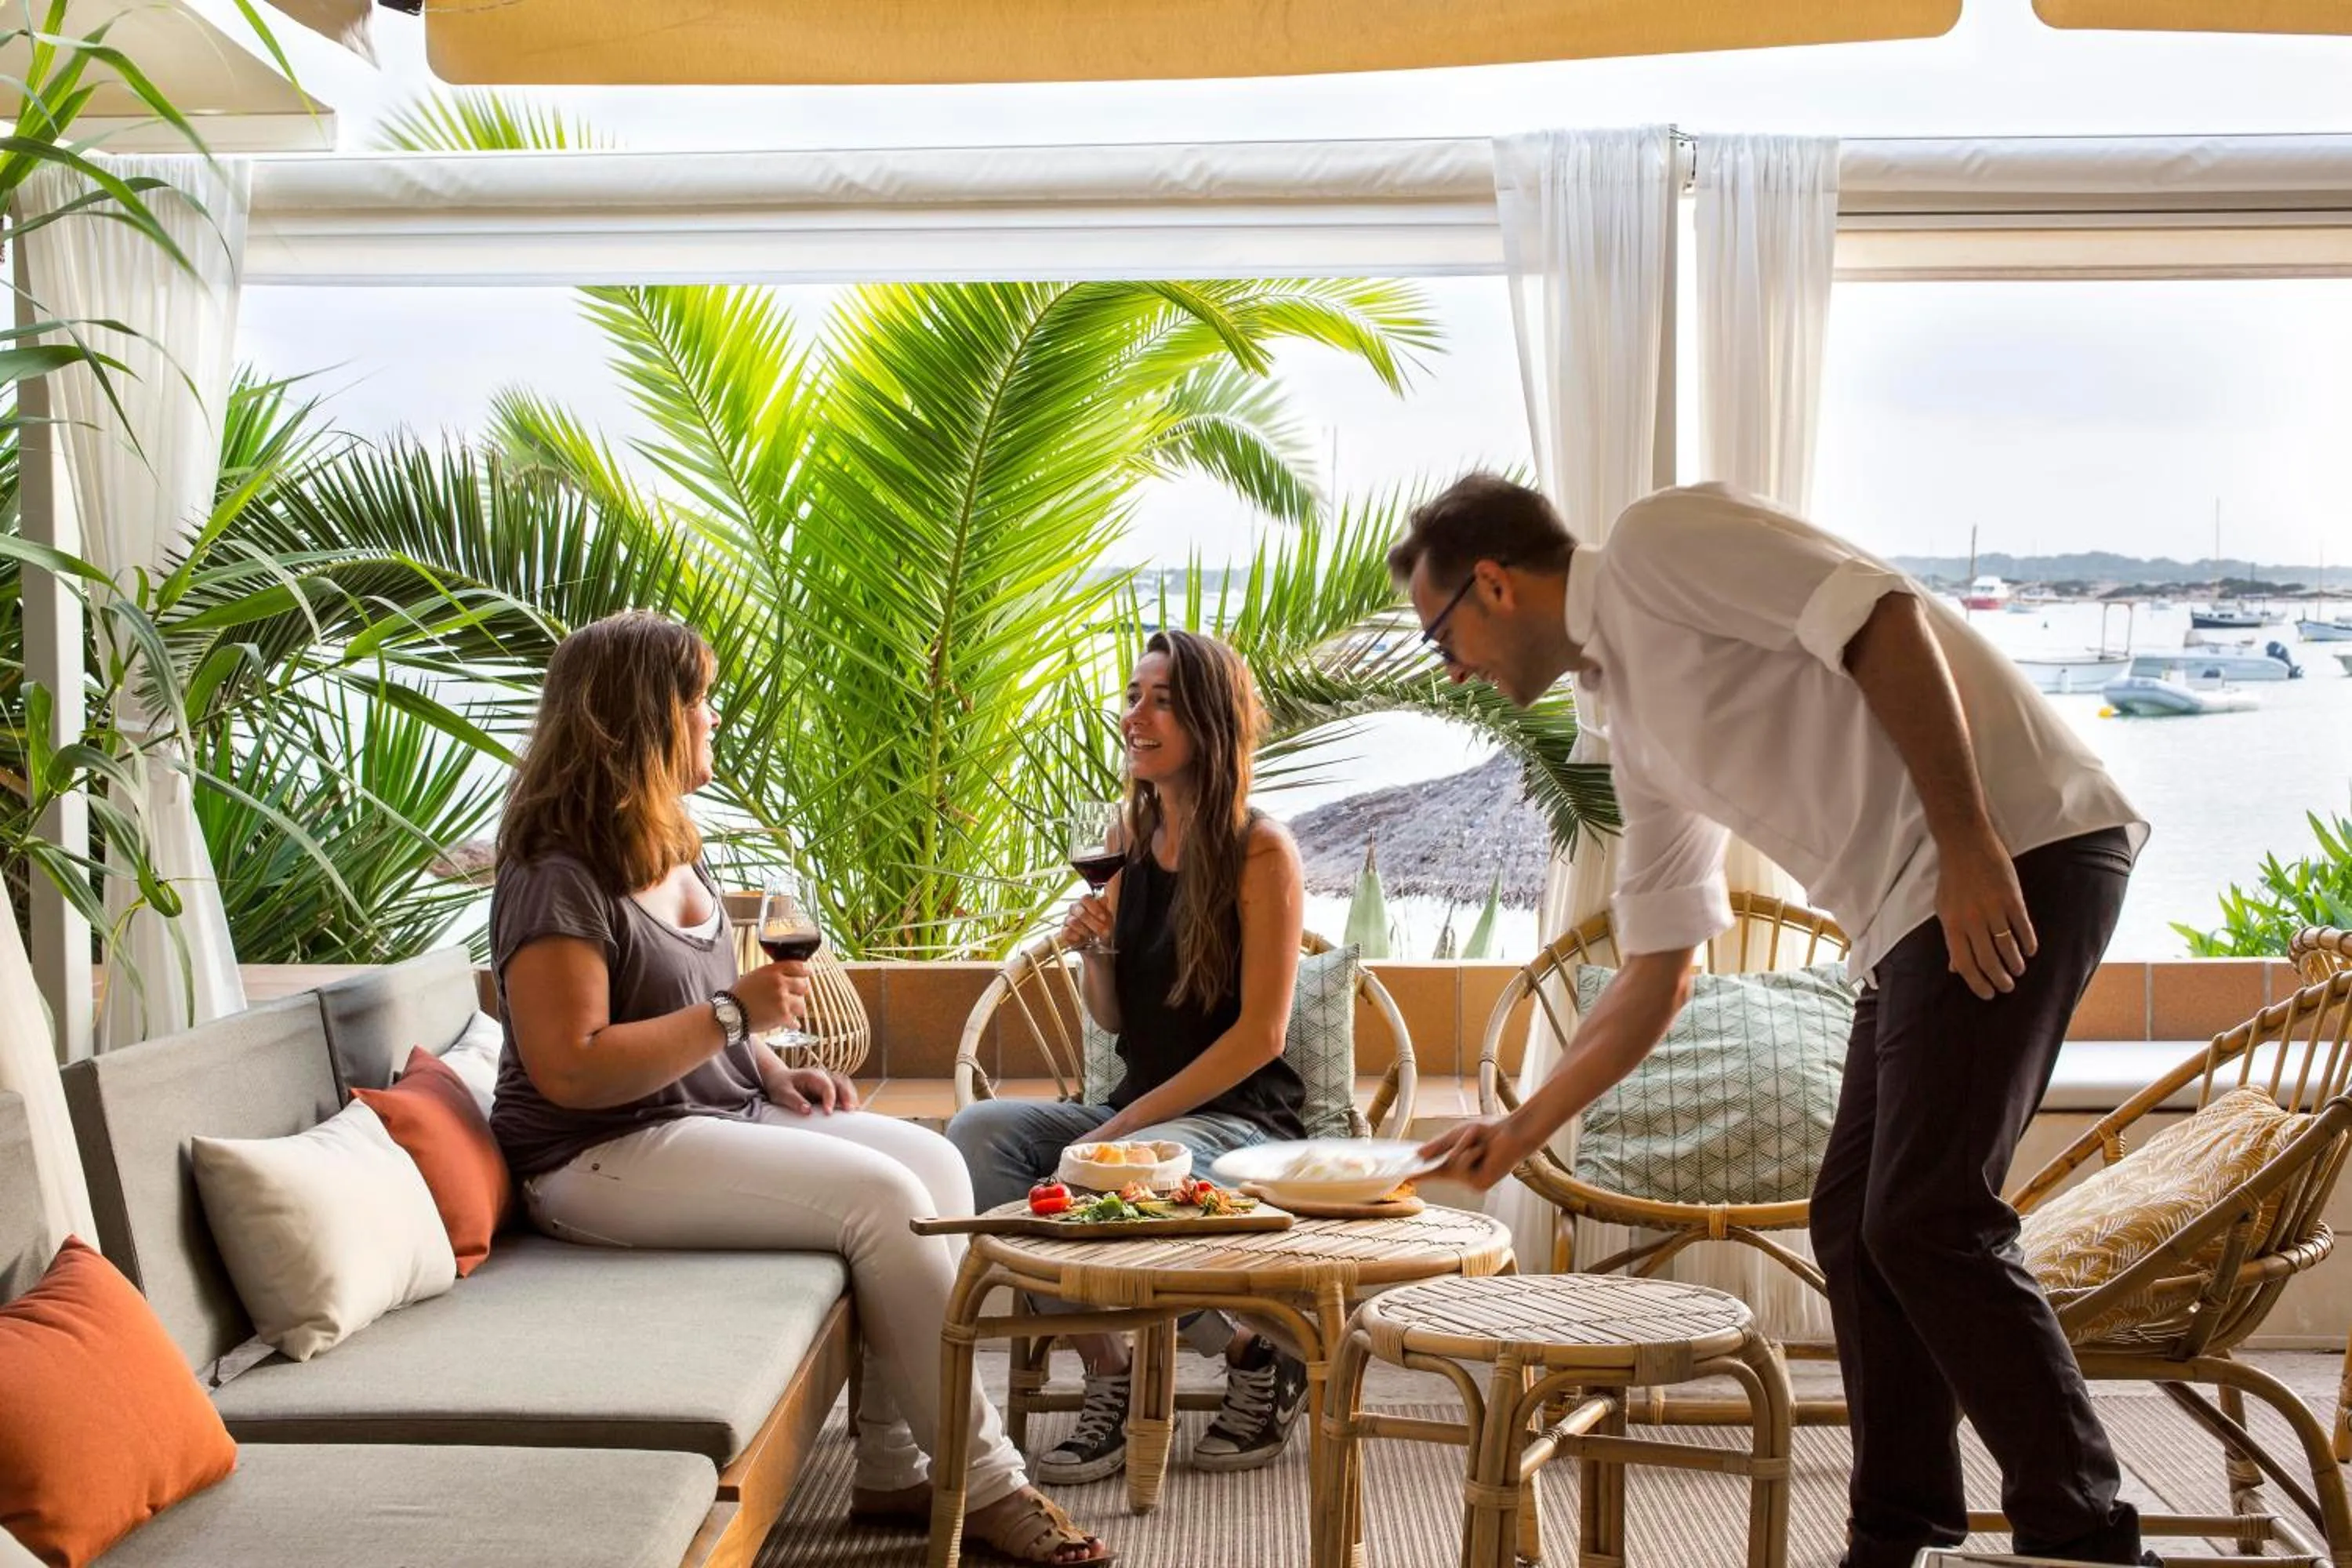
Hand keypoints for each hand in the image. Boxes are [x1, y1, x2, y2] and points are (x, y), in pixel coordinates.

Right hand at [732, 959, 812, 1033]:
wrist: (730, 1012)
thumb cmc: (739, 994)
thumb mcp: (754, 976)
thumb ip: (771, 974)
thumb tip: (784, 976)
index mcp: (773, 971)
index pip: (795, 966)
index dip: (804, 970)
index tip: (808, 973)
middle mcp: (780, 983)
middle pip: (803, 986)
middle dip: (800, 992)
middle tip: (796, 997)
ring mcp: (783, 1000)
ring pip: (801, 1005)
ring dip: (797, 1010)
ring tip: (792, 1013)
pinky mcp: (782, 1015)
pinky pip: (795, 1021)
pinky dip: (793, 1024)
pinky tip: (793, 1025)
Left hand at [766, 1065, 858, 1115]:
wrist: (777, 1080)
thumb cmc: (779, 1085)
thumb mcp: (782, 1093)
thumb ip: (794, 1101)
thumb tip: (808, 1111)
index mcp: (813, 1075)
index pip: (827, 1085)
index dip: (830, 1098)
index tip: (828, 1113)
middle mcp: (823, 1077)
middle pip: (841, 1083)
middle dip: (847, 1096)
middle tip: (850, 1111)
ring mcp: (827, 1083)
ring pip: (845, 1086)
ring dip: (850, 1097)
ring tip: (854, 1111)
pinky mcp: (828, 1091)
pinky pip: (842, 1093)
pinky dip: (848, 1100)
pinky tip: (850, 1111)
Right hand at [1059, 893, 1113, 953]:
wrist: (1096, 942)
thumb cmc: (1101, 925)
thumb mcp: (1107, 916)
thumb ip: (1105, 907)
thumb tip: (1104, 899)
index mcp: (1085, 902)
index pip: (1085, 899)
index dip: (1095, 908)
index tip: (1103, 918)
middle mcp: (1075, 909)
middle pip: (1080, 912)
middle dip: (1093, 923)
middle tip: (1103, 931)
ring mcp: (1068, 920)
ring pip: (1073, 922)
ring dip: (1086, 930)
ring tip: (1093, 936)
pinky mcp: (1065, 931)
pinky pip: (1067, 932)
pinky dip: (1076, 936)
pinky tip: (1082, 939)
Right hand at [1418, 1114, 1538, 1191]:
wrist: (1512, 1132)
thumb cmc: (1489, 1132)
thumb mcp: (1458, 1134)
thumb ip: (1439, 1145)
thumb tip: (1419, 1154)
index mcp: (1456, 1163)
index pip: (1432, 1171)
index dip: (1418, 1174)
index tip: (1403, 1178)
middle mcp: (1462, 1176)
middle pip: (1436, 1170)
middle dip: (1432, 1158)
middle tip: (1425, 1158)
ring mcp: (1470, 1182)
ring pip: (1451, 1164)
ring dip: (1462, 1146)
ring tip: (1479, 1142)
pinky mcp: (1479, 1185)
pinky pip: (1462, 1166)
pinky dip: (1469, 1153)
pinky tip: (1484, 1151)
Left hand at [1936, 826, 2036, 999]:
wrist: (1965, 844)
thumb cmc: (1953, 879)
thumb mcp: (1943, 909)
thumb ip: (1951, 938)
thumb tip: (1954, 968)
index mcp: (1951, 924)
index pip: (1964, 963)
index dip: (1977, 983)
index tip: (1987, 994)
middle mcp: (1971, 920)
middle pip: (1987, 960)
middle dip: (1999, 979)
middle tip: (2008, 988)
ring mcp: (1992, 908)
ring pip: (2007, 946)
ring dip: (2014, 964)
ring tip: (2019, 972)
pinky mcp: (2011, 897)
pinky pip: (2022, 927)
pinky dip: (2028, 942)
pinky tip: (2030, 951)